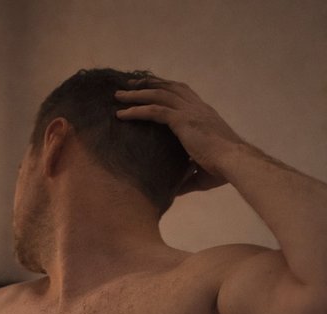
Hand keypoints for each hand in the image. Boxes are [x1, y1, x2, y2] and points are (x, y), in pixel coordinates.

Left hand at [114, 77, 245, 192]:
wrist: (234, 162)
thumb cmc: (223, 169)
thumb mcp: (202, 174)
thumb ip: (186, 178)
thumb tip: (174, 190)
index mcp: (204, 115)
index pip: (183, 95)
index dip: (167, 89)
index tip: (152, 89)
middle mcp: (197, 108)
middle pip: (169, 87)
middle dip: (149, 84)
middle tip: (130, 86)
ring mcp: (190, 111)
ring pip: (159, 94)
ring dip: (137, 94)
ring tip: (119, 95)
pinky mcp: (182, 120)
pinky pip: (155, 110)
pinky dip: (137, 110)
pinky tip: (122, 114)